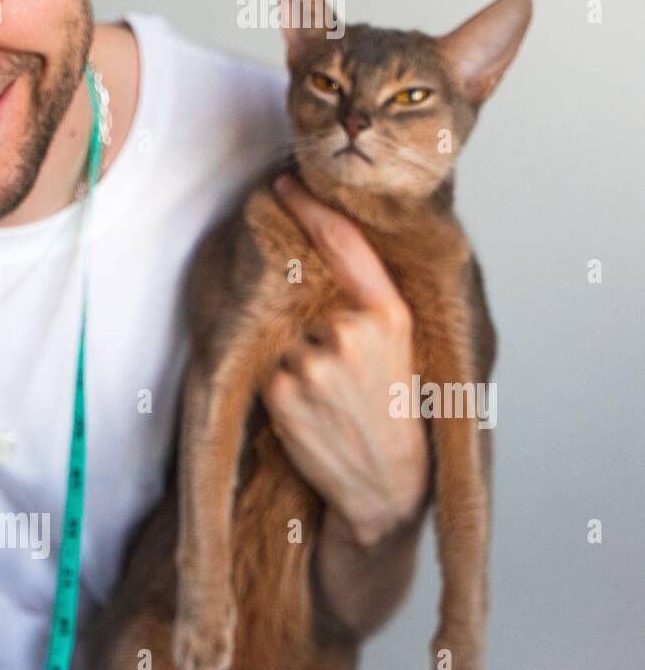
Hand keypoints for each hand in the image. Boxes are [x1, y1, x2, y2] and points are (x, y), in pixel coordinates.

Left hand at [264, 175, 428, 546]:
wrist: (387, 483)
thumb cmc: (393, 413)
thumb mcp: (400, 348)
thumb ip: (369, 303)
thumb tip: (322, 257)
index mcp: (389, 314)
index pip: (342, 243)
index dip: (308, 208)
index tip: (284, 185)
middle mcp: (351, 332)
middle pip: (302, 301)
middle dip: (307, 327)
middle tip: (338, 373)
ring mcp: (313, 363)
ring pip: (283, 340)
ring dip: (294, 362)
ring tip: (327, 399)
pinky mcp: (283, 393)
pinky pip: (268, 372)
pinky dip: (280, 389)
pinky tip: (308, 413)